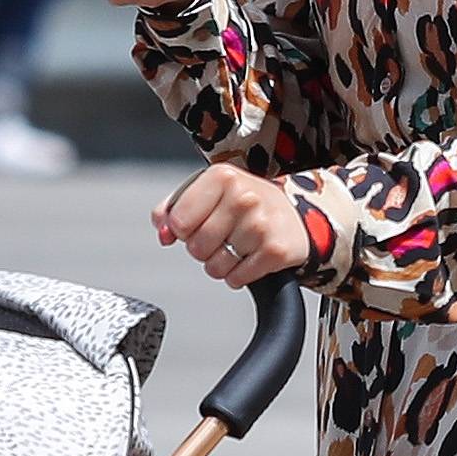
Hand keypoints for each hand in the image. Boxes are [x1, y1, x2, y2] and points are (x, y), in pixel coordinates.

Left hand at [153, 162, 308, 288]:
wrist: (293, 216)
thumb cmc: (246, 204)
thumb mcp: (209, 192)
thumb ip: (175, 208)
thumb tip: (163, 232)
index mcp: (222, 177)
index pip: (178, 222)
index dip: (184, 230)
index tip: (198, 224)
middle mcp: (244, 197)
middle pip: (195, 247)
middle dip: (203, 249)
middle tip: (221, 237)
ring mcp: (260, 225)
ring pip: (214, 267)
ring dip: (221, 264)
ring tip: (236, 247)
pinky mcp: (274, 252)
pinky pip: (236, 279)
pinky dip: (238, 275)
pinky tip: (248, 258)